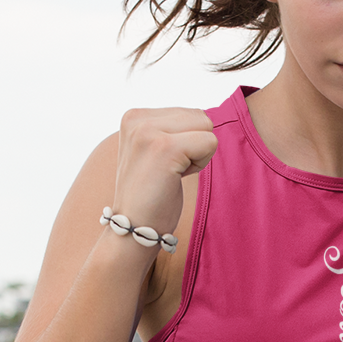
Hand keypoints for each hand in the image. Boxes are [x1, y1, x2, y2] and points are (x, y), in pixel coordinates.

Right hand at [113, 108, 217, 247]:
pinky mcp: (165, 148)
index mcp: (134, 116)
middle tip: (167, 171)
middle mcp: (137, 119)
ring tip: (170, 174)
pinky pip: (210, 143)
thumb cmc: (149, 195)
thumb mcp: (154, 150)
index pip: (189, 112)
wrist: (132, 228)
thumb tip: (207, 117)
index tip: (162, 164)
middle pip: (200, 116)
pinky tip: (175, 179)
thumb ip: (171, 129)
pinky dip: (199, 165)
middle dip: (194, 146)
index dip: (186, 142)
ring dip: (197, 155)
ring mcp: (148, 132)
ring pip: (207, 127)